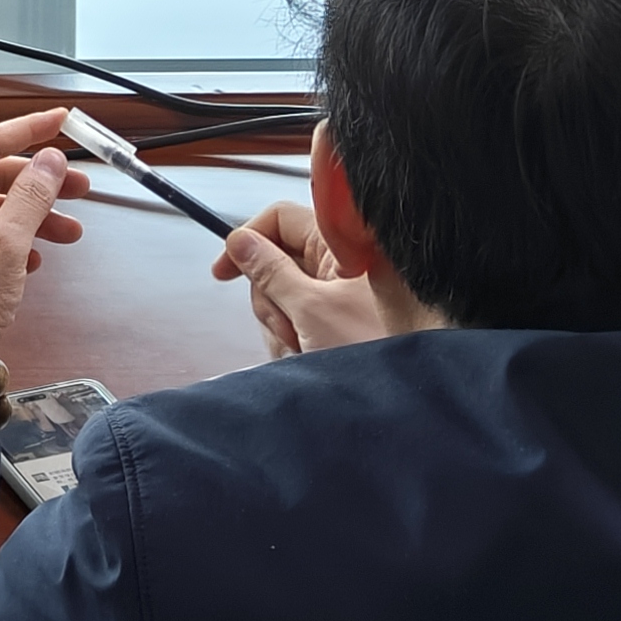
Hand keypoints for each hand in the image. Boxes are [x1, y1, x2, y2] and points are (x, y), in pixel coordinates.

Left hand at [0, 109, 92, 348]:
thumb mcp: (7, 241)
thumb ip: (32, 195)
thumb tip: (48, 162)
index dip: (28, 130)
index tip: (60, 123)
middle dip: (39, 183)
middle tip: (79, 189)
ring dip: (32, 217)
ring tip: (68, 234)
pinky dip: (12, 241)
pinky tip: (34, 259)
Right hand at [211, 200, 389, 359]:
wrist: (395, 400)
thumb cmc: (373, 351)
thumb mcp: (311, 310)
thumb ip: (270, 271)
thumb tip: (241, 241)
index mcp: (340, 246)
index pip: (281, 220)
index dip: (249, 240)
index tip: (225, 269)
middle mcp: (337, 264)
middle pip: (274, 260)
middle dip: (271, 298)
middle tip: (289, 322)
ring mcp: (333, 294)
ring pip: (278, 296)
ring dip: (281, 325)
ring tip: (305, 345)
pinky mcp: (329, 321)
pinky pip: (289, 321)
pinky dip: (291, 341)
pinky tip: (308, 354)